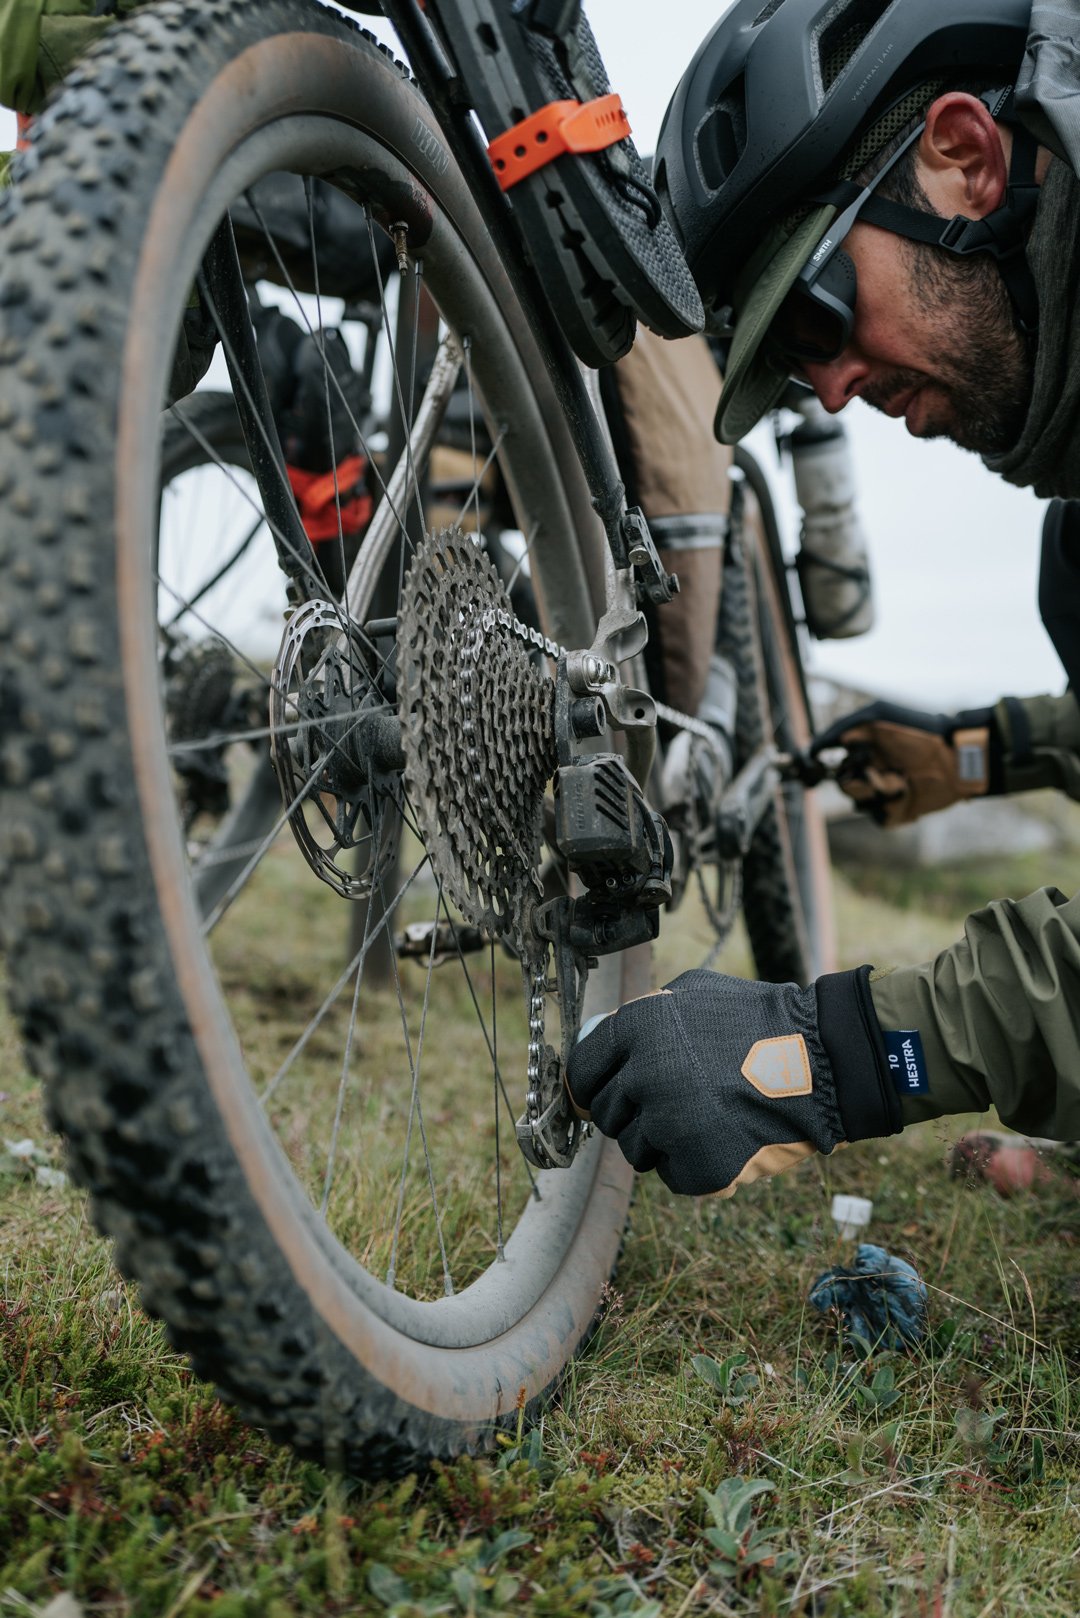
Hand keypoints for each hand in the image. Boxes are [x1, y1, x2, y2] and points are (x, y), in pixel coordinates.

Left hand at [565, 968, 899, 1195]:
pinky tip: (725, 1136)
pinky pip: (672, 1174)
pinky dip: (693, 1164)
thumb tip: (599, 1041)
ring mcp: (671, 1125)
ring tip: (709, 1114)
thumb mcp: (690, 993)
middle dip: (633, 1111)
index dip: (589, 1084)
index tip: (596, 1095)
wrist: (826, 1059)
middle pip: (608, 1113)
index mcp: (637, 1029)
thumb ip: (638, 1019)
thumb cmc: (758, 1022)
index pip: (582, 1071)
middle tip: (675, 1101)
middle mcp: (645, 1077)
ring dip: (663, 1139)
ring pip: (637, 1148)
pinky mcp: (699, 1166)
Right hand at [811, 700, 994, 826]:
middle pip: (841, 783)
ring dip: (876, 789)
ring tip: (899, 778)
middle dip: (855, 778)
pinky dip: (889, 806)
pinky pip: (878, 817)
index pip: (830, 759)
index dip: (821, 763)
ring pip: (857, 800)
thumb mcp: (876, 716)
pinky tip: (906, 791)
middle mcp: (871, 769)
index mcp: (863, 747)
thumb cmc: (918, 731)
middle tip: (872, 769)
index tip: (814, 763)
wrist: (956, 757)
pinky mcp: (897, 809)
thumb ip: (840, 727)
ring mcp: (883, 790)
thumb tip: (813, 746)